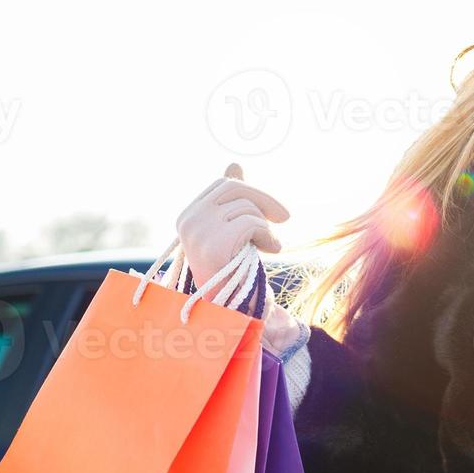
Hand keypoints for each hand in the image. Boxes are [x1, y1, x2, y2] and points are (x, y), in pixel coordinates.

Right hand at [175, 162, 289, 305]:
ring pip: (247, 207)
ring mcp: (198, 232)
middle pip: (235, 188)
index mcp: (188, 216)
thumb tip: (235, 164)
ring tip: (268, 245)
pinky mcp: (214, 244)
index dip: (252, 191)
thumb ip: (231, 200)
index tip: (271, 210)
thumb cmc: (232, 268)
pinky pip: (252, 223)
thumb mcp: (231, 230)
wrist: (228, 308)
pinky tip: (270, 250)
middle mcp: (188, 221)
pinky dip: (268, 235)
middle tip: (285, 218)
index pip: (223, 184)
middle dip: (265, 199)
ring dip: (266, 226)